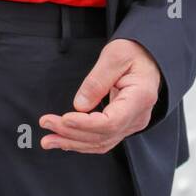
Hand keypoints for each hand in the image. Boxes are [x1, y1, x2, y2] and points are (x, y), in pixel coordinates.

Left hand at [38, 39, 160, 151]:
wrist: (148, 58)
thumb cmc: (135, 53)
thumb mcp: (115, 56)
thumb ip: (97, 81)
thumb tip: (79, 106)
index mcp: (140, 97)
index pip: (111, 122)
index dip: (85, 124)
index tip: (64, 118)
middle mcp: (138, 116)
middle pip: (103, 135)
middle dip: (71, 133)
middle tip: (46, 123)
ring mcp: (132, 123)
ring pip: (101, 142)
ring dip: (72, 142)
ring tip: (48, 140)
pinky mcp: (123, 125)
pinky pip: (102, 139)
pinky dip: (81, 142)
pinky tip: (63, 141)